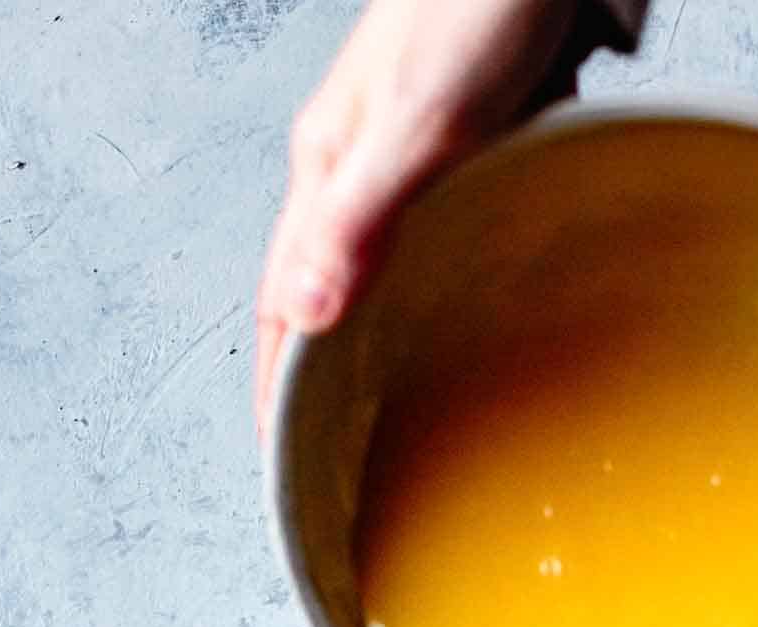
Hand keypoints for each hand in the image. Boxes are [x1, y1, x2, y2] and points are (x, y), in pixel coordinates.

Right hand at [256, 0, 603, 431]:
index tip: (281, 451)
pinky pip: (440, 232)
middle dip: (324, 366)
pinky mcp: (464, 142)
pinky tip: (468, 312)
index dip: (277, 379)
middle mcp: (359, 163)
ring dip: (382, 328)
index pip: (282, 296)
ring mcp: (410, 153)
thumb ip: (359, 222)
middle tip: (336, 444)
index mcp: (330, 165)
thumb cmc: (480, 10)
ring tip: (394, 399)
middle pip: (325, 286)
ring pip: (383, 262)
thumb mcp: (418, 127)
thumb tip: (305, 317)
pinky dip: (443, 283)